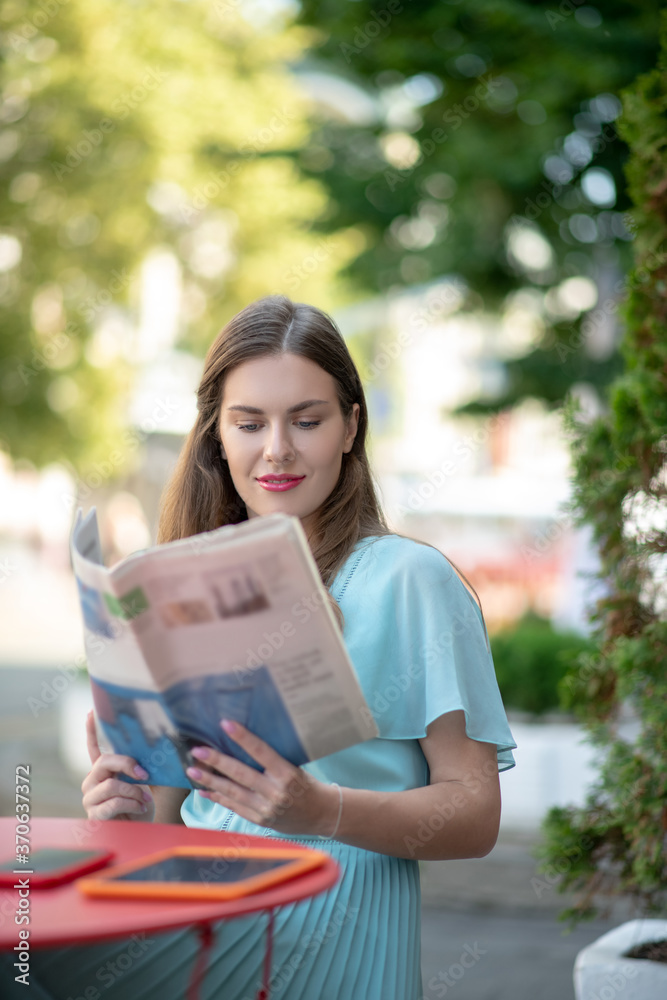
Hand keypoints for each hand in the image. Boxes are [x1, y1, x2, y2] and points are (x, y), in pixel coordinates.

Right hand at [81, 710, 154, 822]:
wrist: (141, 831)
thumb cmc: (141, 803)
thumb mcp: (142, 781)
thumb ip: (138, 766)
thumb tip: (152, 749)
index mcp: (103, 770)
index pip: (94, 747)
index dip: (91, 730)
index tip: (91, 711)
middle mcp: (92, 781)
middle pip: (105, 762)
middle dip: (128, 765)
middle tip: (145, 774)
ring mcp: (90, 798)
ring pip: (112, 785)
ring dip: (134, 792)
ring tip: (144, 799)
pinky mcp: (94, 814)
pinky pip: (114, 803)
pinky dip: (132, 804)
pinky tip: (140, 808)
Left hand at [185, 719, 338, 836]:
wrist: (321, 815)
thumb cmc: (307, 785)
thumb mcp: (295, 767)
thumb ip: (272, 760)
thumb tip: (243, 742)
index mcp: (287, 774)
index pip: (261, 752)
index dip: (242, 737)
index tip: (225, 724)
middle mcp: (275, 792)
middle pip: (241, 774)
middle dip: (216, 762)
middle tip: (197, 751)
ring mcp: (266, 808)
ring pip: (233, 792)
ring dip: (210, 781)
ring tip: (192, 771)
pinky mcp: (260, 820)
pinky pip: (235, 807)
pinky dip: (218, 798)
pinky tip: (204, 790)